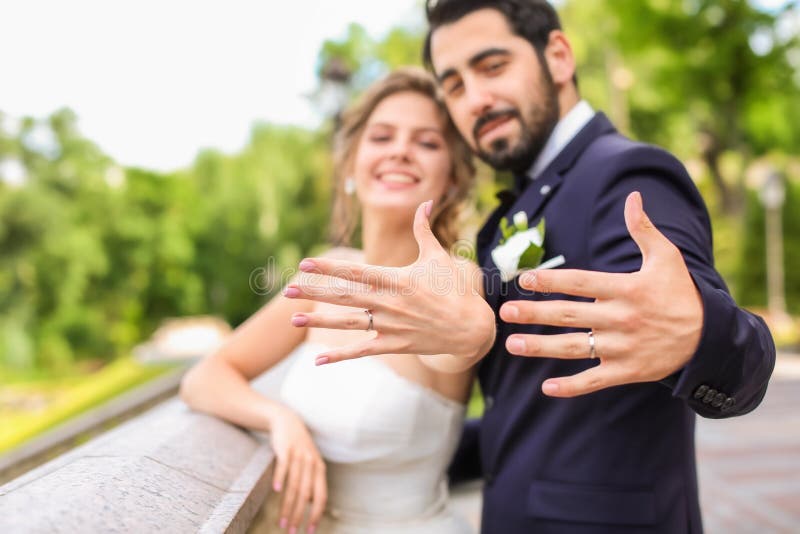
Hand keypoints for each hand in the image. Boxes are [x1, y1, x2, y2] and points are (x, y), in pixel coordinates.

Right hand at [268, 404, 326, 533]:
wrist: (288, 421)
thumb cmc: (299, 448)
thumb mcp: (310, 464)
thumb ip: (312, 483)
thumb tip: (312, 504)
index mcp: (320, 470)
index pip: (321, 497)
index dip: (316, 515)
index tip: (309, 531)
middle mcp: (311, 463)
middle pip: (306, 495)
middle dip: (298, 516)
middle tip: (291, 532)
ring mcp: (299, 455)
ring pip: (294, 485)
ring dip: (287, 506)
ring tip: (281, 522)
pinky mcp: (286, 449)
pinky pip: (283, 465)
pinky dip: (280, 478)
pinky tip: (275, 491)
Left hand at [284, 201, 495, 364]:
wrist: (472, 328)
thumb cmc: (454, 289)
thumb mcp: (439, 256)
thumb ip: (424, 229)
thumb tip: (425, 201)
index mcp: (397, 279)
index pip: (356, 272)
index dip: (329, 268)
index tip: (305, 263)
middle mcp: (390, 303)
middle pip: (344, 297)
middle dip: (315, 292)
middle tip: (288, 289)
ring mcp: (391, 326)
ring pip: (348, 323)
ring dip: (319, 322)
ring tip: (293, 320)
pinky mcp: (396, 344)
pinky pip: (363, 350)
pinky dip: (341, 355)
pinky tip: (319, 358)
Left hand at [500, 191, 702, 396]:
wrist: (709, 337)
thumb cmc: (681, 293)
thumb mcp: (666, 257)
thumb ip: (643, 228)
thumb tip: (632, 196)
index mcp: (625, 289)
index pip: (580, 283)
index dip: (550, 281)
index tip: (523, 280)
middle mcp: (620, 318)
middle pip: (569, 315)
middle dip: (535, 314)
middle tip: (505, 313)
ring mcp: (622, 347)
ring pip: (575, 348)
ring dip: (541, 348)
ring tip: (512, 345)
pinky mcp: (627, 371)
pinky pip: (595, 380)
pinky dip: (572, 387)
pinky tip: (546, 388)